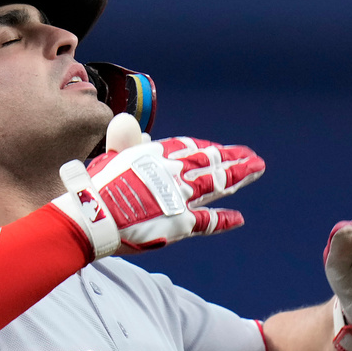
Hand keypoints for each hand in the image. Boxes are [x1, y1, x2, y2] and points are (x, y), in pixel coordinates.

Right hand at [53, 113, 264, 257]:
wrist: (95, 216)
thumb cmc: (96, 187)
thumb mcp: (110, 155)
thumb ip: (125, 140)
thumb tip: (132, 126)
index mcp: (157, 155)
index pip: (189, 147)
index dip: (206, 147)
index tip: (218, 148)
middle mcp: (174, 173)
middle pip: (211, 162)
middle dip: (232, 158)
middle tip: (252, 157)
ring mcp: (181, 198)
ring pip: (217, 184)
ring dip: (238, 177)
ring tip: (256, 170)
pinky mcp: (181, 224)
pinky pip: (208, 221)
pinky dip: (224, 219)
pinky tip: (239, 217)